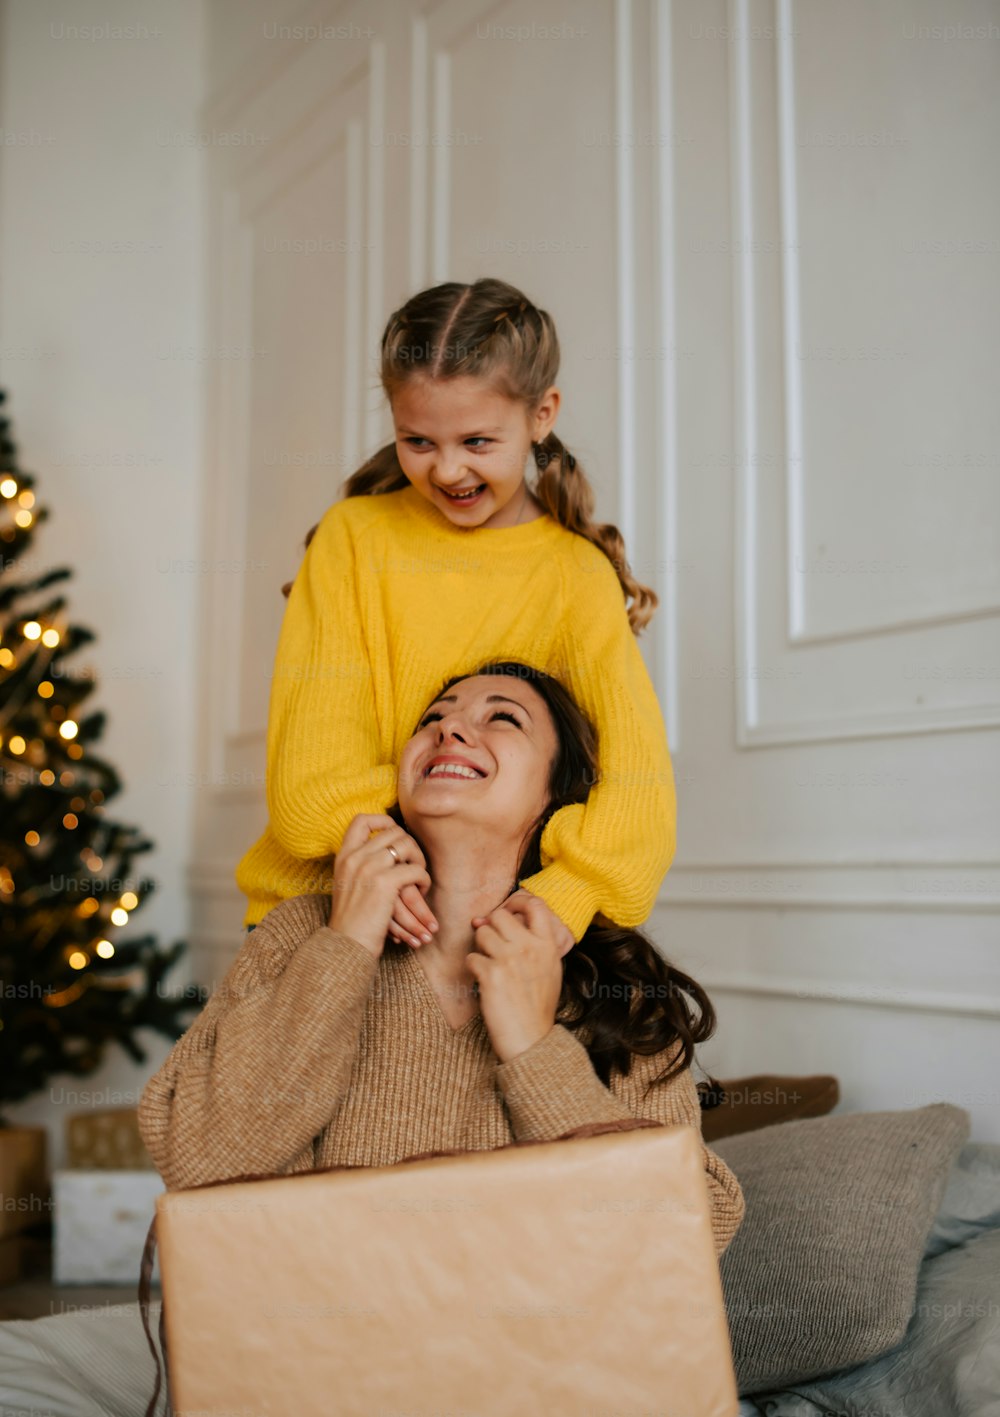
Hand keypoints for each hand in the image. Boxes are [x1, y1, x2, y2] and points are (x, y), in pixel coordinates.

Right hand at [327, 814, 431, 957]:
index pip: (361, 820)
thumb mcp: (348, 886)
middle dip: (411, 845)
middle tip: (415, 864)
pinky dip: (424, 879)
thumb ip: (361, 867)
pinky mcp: (384, 884)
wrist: (345, 946)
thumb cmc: (351, 922)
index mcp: (344, 857)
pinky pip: (415, 869)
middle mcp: (354, 858)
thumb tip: (389, 853)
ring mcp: (368, 868)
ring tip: (419, 878)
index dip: (383, 821)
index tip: (395, 835)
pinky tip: (422, 891)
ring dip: (419, 860)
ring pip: (406, 845)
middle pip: (393, 831)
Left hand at [466, 893, 570, 1063]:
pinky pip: (471, 957)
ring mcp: (509, 959)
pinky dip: (474, 969)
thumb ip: (536, 943)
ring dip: (480, 948)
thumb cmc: (538, 1005)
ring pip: (482, 933)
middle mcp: (529, 947)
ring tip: (489, 966)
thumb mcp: (549, 969)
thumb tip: (510, 920)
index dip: (519, 901)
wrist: (530, 1038)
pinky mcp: (490, 974)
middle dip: (491, 927)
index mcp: (547, 945)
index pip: (536, 905)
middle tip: (492, 945)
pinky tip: (485, 983)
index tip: (509, 908)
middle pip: (500, 915)